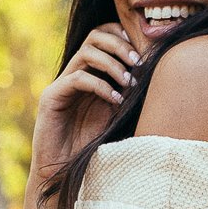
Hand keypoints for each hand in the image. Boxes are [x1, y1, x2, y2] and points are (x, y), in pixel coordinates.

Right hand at [29, 23, 142, 184]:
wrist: (62, 171)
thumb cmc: (91, 146)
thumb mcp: (116, 114)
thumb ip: (127, 93)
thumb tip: (155, 74)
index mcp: (89, 74)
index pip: (102, 36)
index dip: (122, 37)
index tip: (142, 52)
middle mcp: (74, 74)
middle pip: (94, 36)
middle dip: (119, 46)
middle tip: (138, 63)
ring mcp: (61, 84)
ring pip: (86, 53)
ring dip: (113, 64)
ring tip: (129, 83)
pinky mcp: (51, 97)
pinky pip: (78, 79)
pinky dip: (100, 86)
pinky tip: (115, 100)